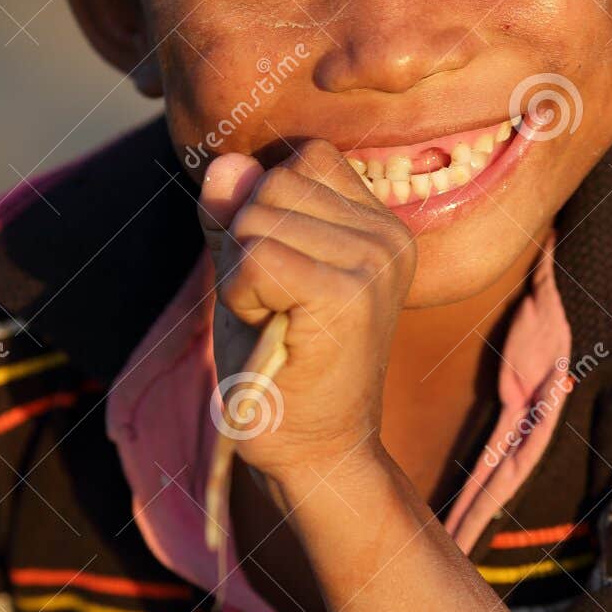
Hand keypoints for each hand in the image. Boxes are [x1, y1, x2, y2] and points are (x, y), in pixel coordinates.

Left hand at [199, 140, 415, 490]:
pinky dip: (241, 294)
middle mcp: (387, 235)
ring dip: (240, 272)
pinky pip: (255, 257)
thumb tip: (223, 164)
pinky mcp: (348, 295)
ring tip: (275, 321)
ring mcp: (373, 262)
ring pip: (257, 217)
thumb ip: (236, 214)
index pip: (305, 158)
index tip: (282, 277)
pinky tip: (272, 331)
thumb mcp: (249, 272)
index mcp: (379, 224)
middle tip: (273, 306)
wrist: (314, 453)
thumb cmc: (280, 364)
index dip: (266, 208)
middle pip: (275, 182)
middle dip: (246, 240)